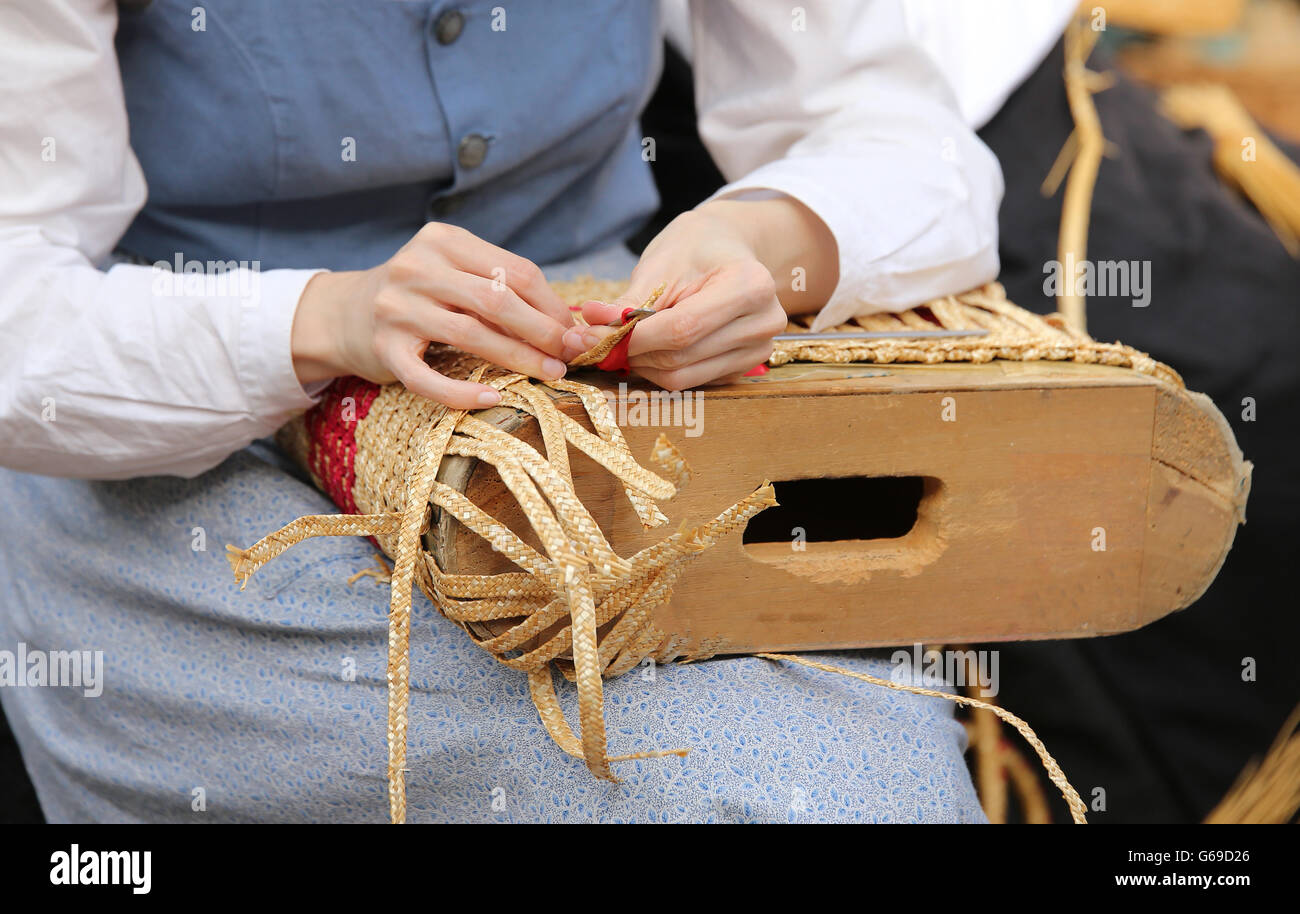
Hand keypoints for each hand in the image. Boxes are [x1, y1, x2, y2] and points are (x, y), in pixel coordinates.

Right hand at [292, 223, 584, 407]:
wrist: (344, 314)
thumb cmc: (417, 296)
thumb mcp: (452, 272)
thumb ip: (499, 285)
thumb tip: (566, 321)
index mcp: (443, 240)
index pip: (514, 270)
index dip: (552, 303)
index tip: (573, 330)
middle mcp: (417, 268)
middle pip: (497, 300)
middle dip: (543, 330)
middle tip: (570, 354)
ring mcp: (397, 308)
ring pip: (471, 335)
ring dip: (519, 358)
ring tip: (549, 374)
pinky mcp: (383, 349)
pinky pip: (428, 378)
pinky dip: (463, 394)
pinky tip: (492, 399)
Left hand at [561, 198, 837, 389]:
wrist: (728, 250)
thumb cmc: (695, 248)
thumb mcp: (659, 265)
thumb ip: (625, 302)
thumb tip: (586, 331)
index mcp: (750, 285)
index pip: (682, 328)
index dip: (632, 338)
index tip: (587, 337)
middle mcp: (763, 322)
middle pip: (681, 356)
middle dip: (629, 353)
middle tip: (590, 342)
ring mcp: (758, 350)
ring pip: (683, 376)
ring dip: (641, 365)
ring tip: (618, 343)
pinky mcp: (744, 368)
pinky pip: (692, 381)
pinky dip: (660, 369)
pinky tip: (646, 349)